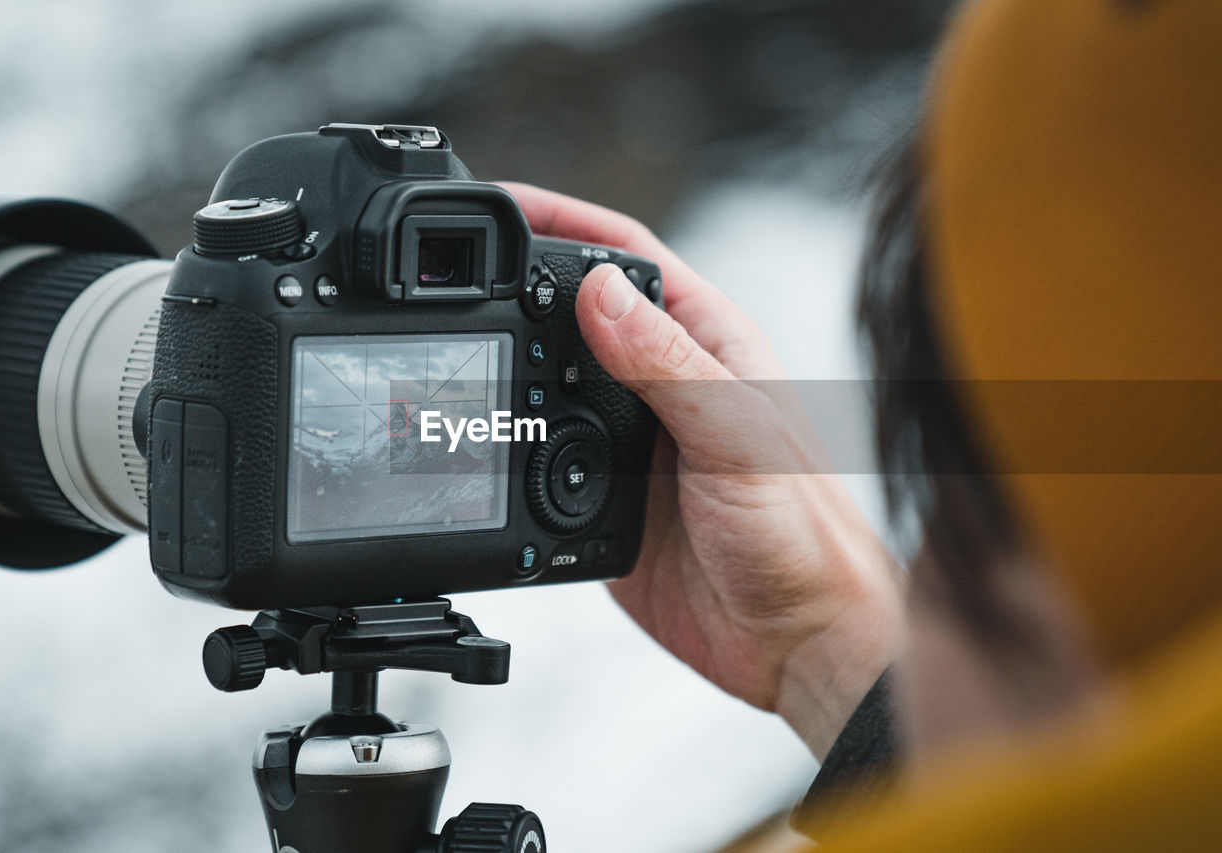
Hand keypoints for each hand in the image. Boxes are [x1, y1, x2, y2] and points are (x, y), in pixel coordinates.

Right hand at [501, 183, 904, 759]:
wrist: (794, 640)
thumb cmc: (802, 534)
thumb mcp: (735, 437)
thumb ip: (667, 366)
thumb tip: (597, 294)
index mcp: (707, 345)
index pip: (624, 257)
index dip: (563, 221)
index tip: (503, 201)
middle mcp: (665, 384)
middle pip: (576, 311)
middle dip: (516, 286)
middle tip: (457, 276)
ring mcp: (629, 440)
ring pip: (551, 380)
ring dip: (507, 363)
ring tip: (456, 349)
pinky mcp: (600, 496)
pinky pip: (540, 453)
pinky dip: (507, 439)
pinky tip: (483, 435)